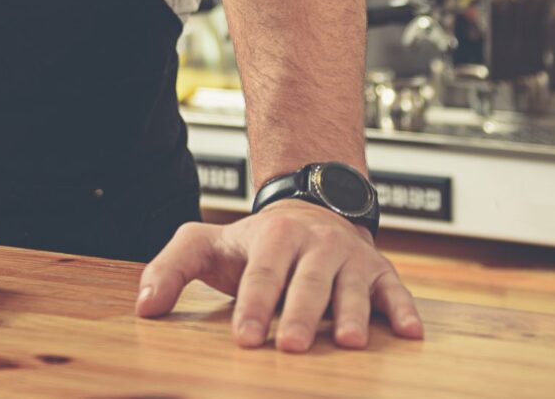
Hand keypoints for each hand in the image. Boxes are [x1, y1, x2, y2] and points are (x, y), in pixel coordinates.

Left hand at [136, 201, 424, 351]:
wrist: (310, 207)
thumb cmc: (255, 240)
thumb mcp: (207, 244)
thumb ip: (171, 267)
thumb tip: (144, 306)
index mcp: (275, 235)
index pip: (262, 274)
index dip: (253, 305)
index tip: (245, 336)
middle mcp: (317, 244)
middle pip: (308, 282)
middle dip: (301, 314)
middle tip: (290, 346)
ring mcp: (350, 257)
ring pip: (353, 287)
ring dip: (354, 313)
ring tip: (350, 343)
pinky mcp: (379, 271)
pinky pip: (395, 289)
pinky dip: (404, 309)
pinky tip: (410, 333)